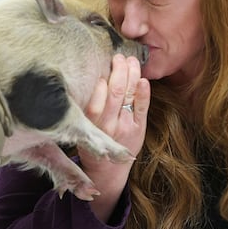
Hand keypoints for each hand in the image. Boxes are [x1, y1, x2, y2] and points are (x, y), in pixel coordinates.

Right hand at [80, 54, 149, 220]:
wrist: (107, 172)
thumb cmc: (91, 144)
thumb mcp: (83, 127)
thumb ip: (88, 105)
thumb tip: (94, 77)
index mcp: (90, 123)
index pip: (96, 95)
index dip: (102, 76)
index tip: (103, 61)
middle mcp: (107, 124)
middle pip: (116, 91)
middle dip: (119, 69)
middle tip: (119, 56)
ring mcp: (125, 126)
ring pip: (129, 94)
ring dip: (132, 74)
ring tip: (131, 61)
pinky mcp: (139, 129)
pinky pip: (142, 106)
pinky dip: (144, 91)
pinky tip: (143, 79)